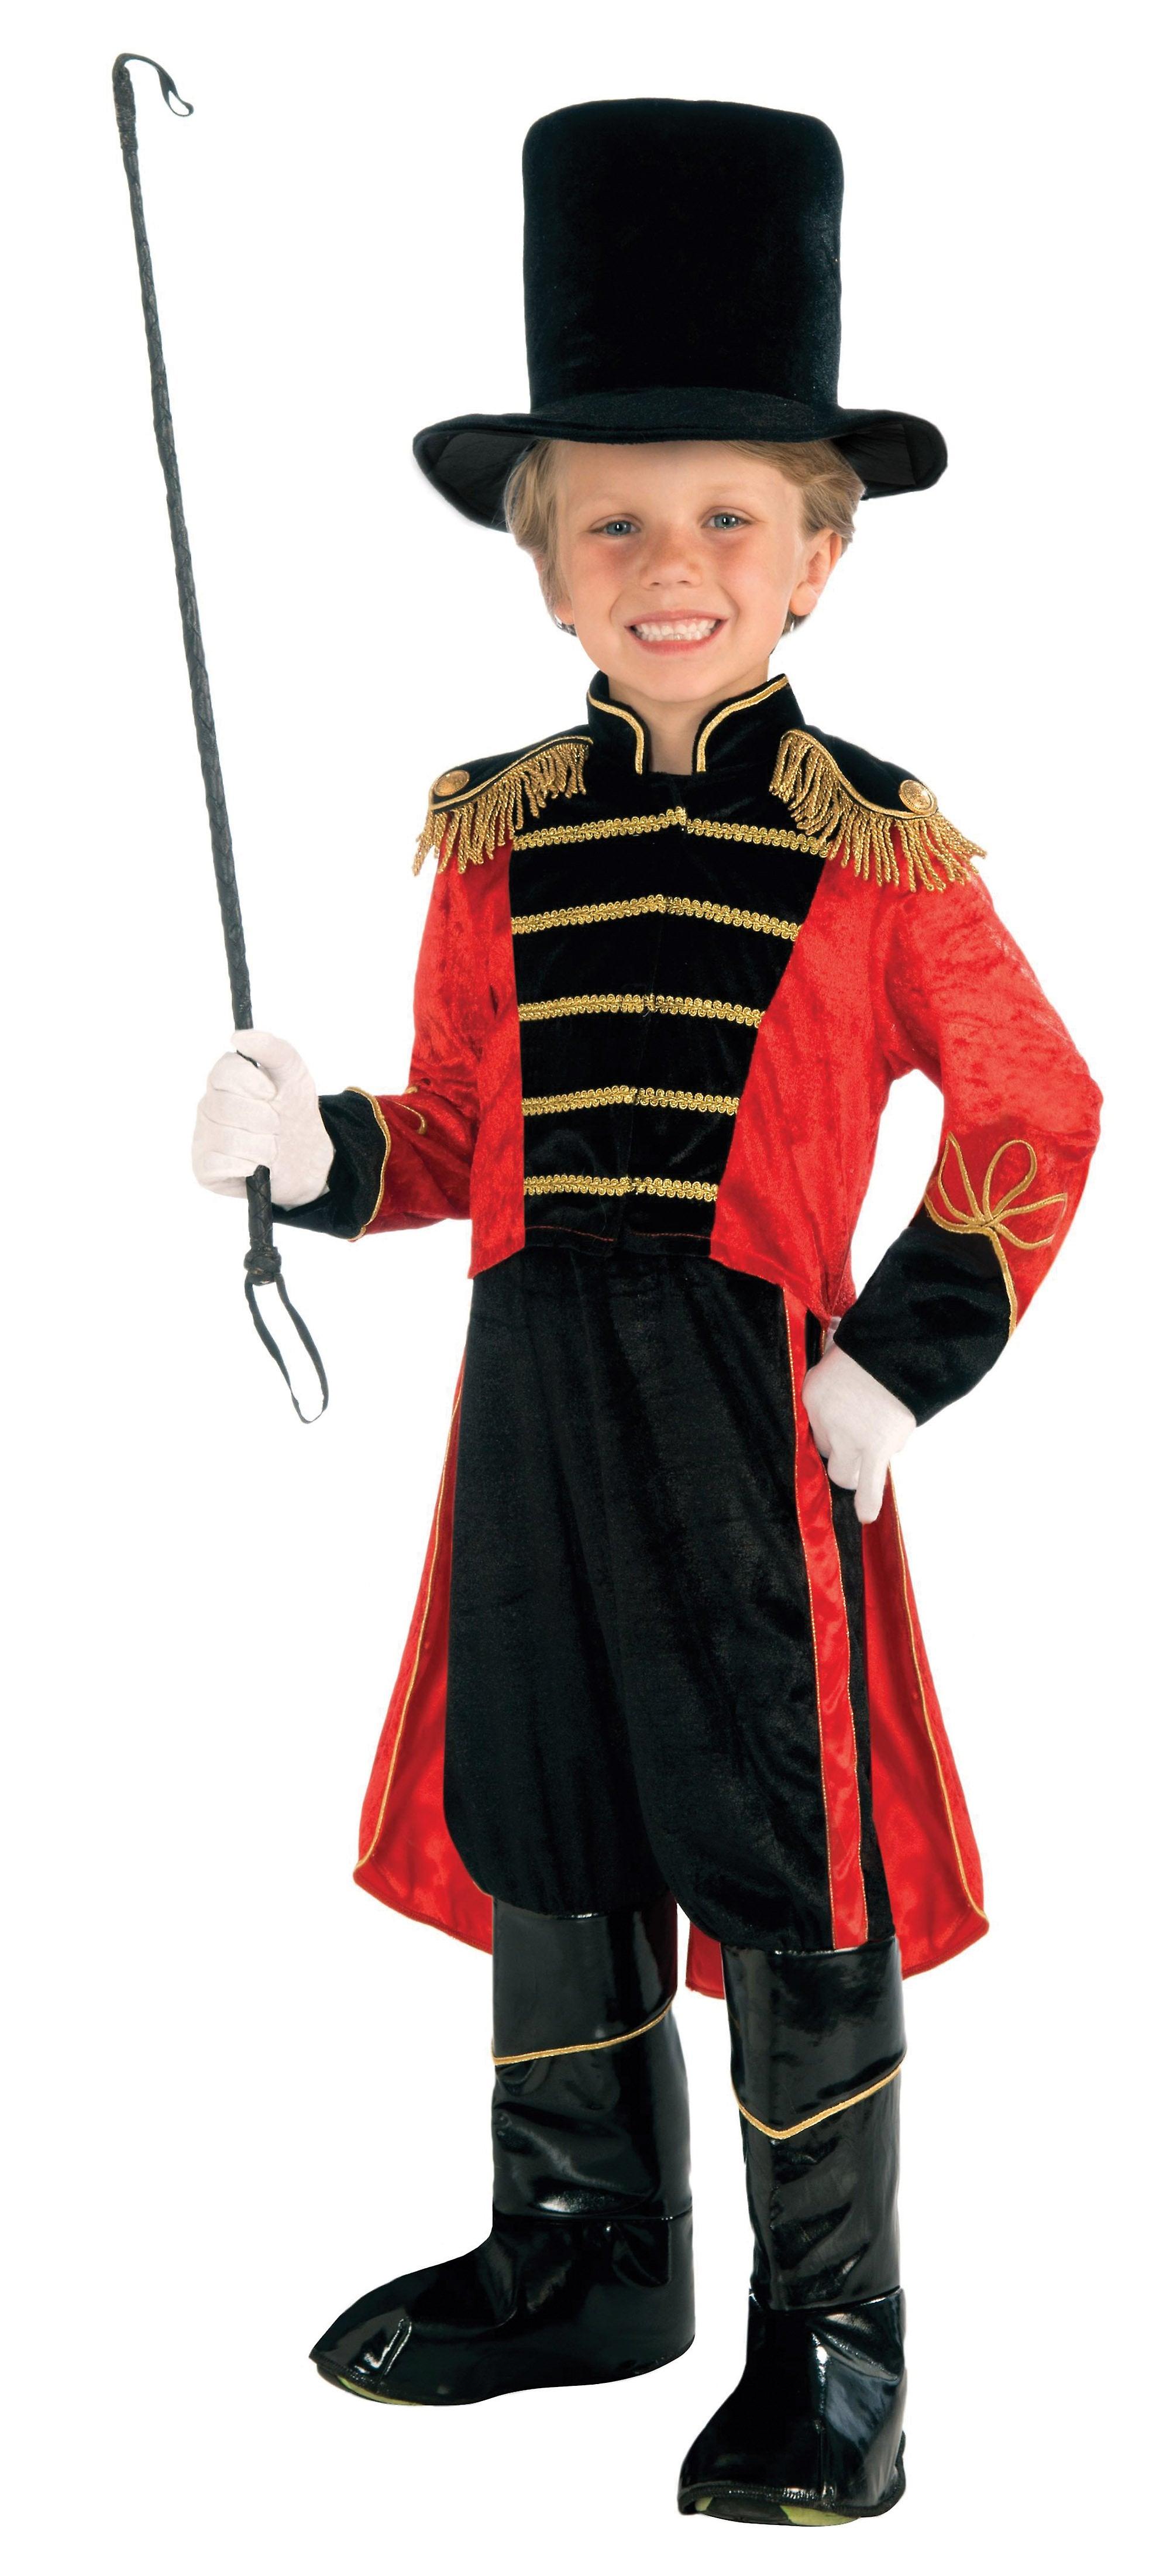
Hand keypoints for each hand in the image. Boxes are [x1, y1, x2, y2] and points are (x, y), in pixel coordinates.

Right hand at [192, 1029, 333, 1208]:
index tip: (273, 1094)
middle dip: (264, 1120)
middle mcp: (208, 1106)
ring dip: (263, 1147)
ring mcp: (203, 1137)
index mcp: (225, 1080)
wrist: (307, 1157)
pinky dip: (247, 1168)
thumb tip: (239, 1037)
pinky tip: (255, 1166)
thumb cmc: (293, 1111)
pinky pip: (220, 1164)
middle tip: (276, 1126)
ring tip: (270, 1148)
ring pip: (229, 1138)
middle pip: (228, 1106)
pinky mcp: (203, 1168)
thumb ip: (273, 1049)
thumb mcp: (293, 1074)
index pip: (224, 1070)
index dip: (252, 1083)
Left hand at [801, 1342, 914, 1523]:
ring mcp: (850, 1439)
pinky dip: (869, 1501)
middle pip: (826, 1452)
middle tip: (858, 1440)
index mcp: (813, 1395)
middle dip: (841, 1449)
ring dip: (853, 1472)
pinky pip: (869, 1483)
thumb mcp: (840, 1341)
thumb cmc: (873, 1340)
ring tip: (863, 1469)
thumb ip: (834, 1346)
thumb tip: (832, 1326)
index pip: (815, 1428)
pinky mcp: (876, 1449)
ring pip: (842, 1472)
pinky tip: (866, 1516)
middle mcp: (826, 1422)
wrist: (899, 1349)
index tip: (842, 1423)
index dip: (831, 1428)